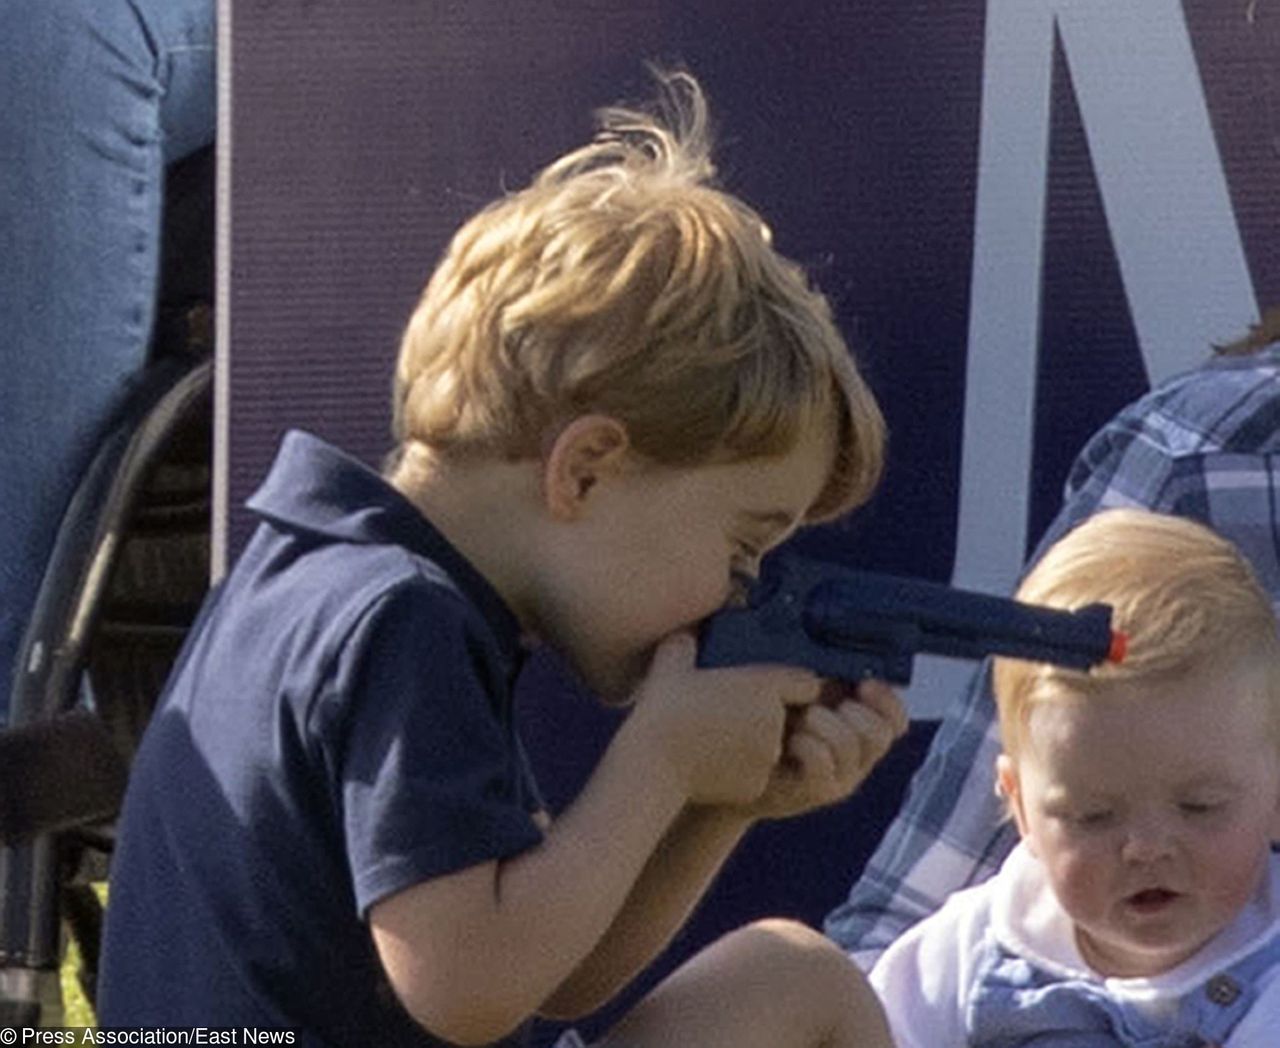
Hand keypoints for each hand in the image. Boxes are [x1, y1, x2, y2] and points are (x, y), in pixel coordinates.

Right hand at [623, 633, 822, 808]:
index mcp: (764, 687)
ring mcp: (768, 756)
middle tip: (734, 717)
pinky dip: (744, 773)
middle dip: (771, 717)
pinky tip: (713, 765)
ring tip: (719, 742)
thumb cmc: (661, 710)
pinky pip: (759, 775)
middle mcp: (774, 721)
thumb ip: (686, 641)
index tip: (767, 690)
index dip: (791, 687)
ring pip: (775, 748)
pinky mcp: (758, 786)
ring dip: (757, 746)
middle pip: (790, 717)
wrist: (652, 763)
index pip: (806, 683)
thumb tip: (686, 628)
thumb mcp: (671, 664)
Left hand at [728, 677, 907, 821]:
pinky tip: (790, 741)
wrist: (737, 770)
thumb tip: (835, 666)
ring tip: (800, 720)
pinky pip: (822, 761)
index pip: (895, 719)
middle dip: (852, 712)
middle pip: (880, 733)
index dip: (887, 700)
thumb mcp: (798, 699)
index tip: (864, 685)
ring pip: (850, 745)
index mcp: (858, 731)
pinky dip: (806, 744)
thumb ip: (822, 685)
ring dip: (823, 723)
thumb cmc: (768, 728)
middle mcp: (857, 759)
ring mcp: (839, 779)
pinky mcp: (816, 792)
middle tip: (820, 707)